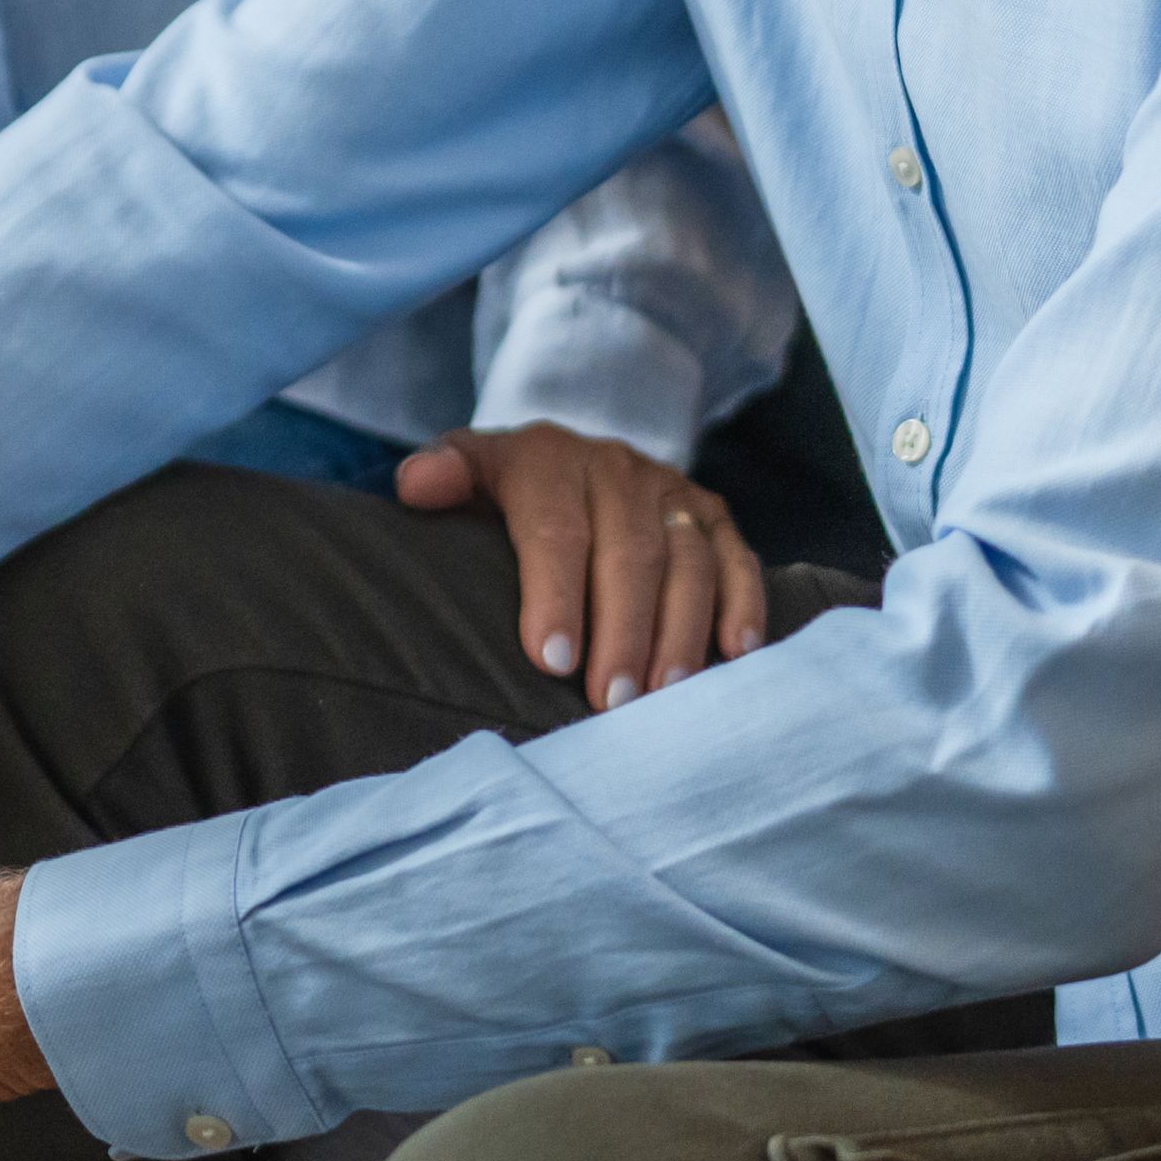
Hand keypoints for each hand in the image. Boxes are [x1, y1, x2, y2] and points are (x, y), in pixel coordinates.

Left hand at [395, 419, 765, 712]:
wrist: (560, 459)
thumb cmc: (502, 494)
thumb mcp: (466, 474)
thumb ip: (440, 475)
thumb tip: (418, 485)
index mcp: (547, 458)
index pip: (556, 530)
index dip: (556, 595)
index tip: (551, 660)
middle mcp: (615, 468)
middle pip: (629, 554)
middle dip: (623, 632)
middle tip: (610, 702)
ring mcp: (670, 490)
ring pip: (688, 562)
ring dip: (680, 633)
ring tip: (666, 698)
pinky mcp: (712, 515)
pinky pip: (736, 558)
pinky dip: (743, 604)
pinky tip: (736, 654)